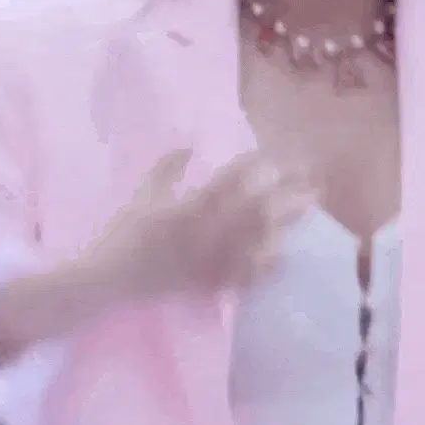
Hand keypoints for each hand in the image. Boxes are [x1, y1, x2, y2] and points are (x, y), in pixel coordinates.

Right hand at [79, 148, 316, 301]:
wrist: (110, 279)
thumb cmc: (124, 233)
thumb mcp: (142, 194)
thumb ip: (168, 167)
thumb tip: (190, 141)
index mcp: (188, 208)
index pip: (231, 182)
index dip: (258, 166)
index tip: (279, 154)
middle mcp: (205, 234)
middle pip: (257, 210)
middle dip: (288, 192)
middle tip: (314, 180)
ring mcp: (211, 260)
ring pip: (259, 241)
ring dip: (287, 222)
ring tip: (310, 206)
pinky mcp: (211, 282)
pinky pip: (247, 274)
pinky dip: (267, 263)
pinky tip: (286, 252)